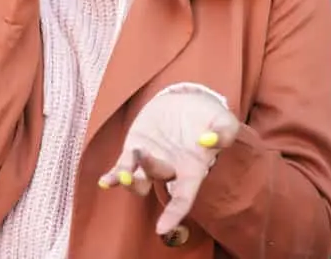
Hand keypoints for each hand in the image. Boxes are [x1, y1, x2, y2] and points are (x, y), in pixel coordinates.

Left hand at [99, 87, 240, 235]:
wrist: (186, 102)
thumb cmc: (209, 117)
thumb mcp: (224, 119)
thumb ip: (225, 131)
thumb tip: (210, 141)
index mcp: (192, 169)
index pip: (183, 198)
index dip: (173, 214)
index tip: (161, 229)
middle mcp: (170, 170)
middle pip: (156, 180)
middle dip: (148, 169)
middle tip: (143, 153)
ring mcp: (150, 161)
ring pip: (136, 181)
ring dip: (127, 178)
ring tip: (125, 166)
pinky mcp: (135, 149)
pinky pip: (122, 168)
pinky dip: (113, 176)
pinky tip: (105, 181)